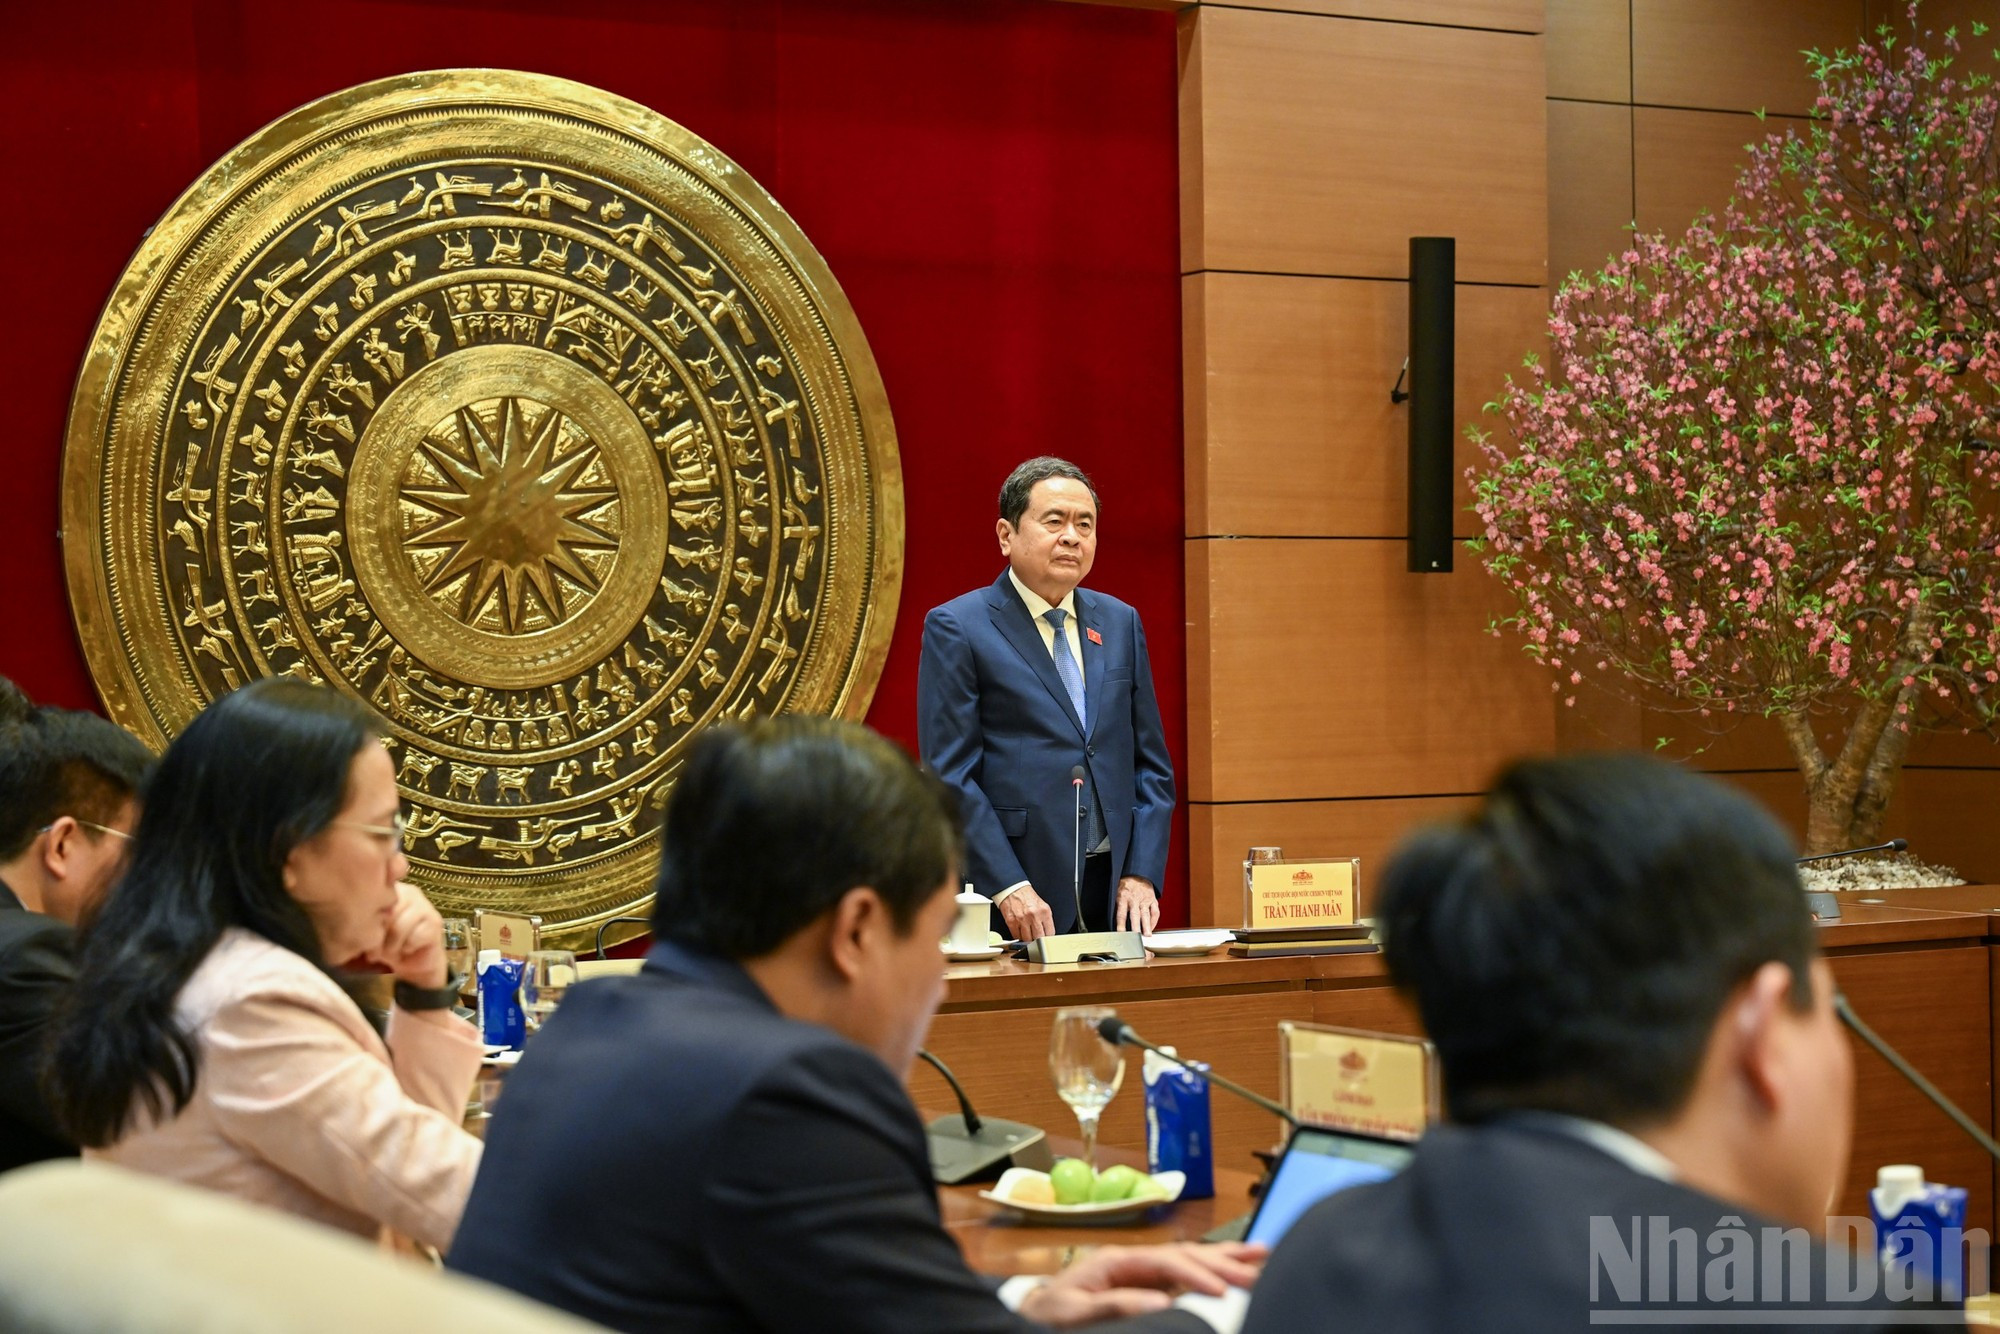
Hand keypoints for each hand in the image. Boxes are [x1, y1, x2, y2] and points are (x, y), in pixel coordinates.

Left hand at [369, 881, 447, 988]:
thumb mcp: (370, 934)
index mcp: (389, 891)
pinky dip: (407, 947)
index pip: (373, 900)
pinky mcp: (434, 921)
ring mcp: (423, 905)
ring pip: (400, 925)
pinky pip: (415, 936)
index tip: (362, 940)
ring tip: (389, 953)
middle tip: (373, 952)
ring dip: (392, 945)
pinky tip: (407, 950)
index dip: (366, 923)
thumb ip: (363, 925)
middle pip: (386, 912)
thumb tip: (351, 927)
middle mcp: (408, 893)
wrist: (413, 963)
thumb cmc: (387, 946)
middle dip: (378, 936)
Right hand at [998, 885, 1056, 941]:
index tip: (1046, 939)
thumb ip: (1046, 920)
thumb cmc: (1027, 897)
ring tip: (1028, 934)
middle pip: (1039, 938)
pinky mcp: (1011, 922)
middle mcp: (1033, 916)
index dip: (1048, 938)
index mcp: (1044, 911)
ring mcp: (1022, 920)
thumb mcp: (1042, 906)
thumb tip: (1048, 934)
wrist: (1013, 889)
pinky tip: (1021, 932)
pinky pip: (1016, 936)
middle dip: (1038, 940)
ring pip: (1027, 940)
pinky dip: (1019, 937)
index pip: (1050, 933)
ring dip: (1028, 939)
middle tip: (1037, 938)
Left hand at [1019, 1242, 1266, 1326]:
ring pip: (1191, 1261)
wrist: (1031, 1319)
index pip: (1168, 1263)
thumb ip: (1115, 1303)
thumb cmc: (1048, 1315)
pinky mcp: (1146, 1289)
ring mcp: (1141, 1274)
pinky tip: (1233, 1271)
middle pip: (1187, 1255)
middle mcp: (1134, 1261)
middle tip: (1261, 1267)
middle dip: (1225, 1261)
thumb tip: (1160, 1300)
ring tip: (1262, 1255)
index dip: (1197, 1275)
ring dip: (1226, 1260)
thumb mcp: (1075, 1311)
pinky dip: (1212, 1274)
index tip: (1223, 1290)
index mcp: (1118, 1261)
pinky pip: (1185, 1279)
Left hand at [1114, 876, 1159, 933]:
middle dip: (1136, 927)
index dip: (1121, 925)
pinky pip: (1155, 911)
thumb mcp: (1116, 892)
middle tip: (1136, 937)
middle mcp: (1135, 899)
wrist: (1138, 874)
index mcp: (1123, 897)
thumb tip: (1111, 920)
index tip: (1121, 934)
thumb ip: (1116, 905)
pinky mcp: (1153, 900)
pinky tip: (1152, 927)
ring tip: (1147, 935)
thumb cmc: (1126, 885)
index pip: (1121, 914)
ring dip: (1147, 925)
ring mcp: (1145, 899)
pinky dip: (1154, 920)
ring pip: (1146, 914)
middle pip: (1135, 915)